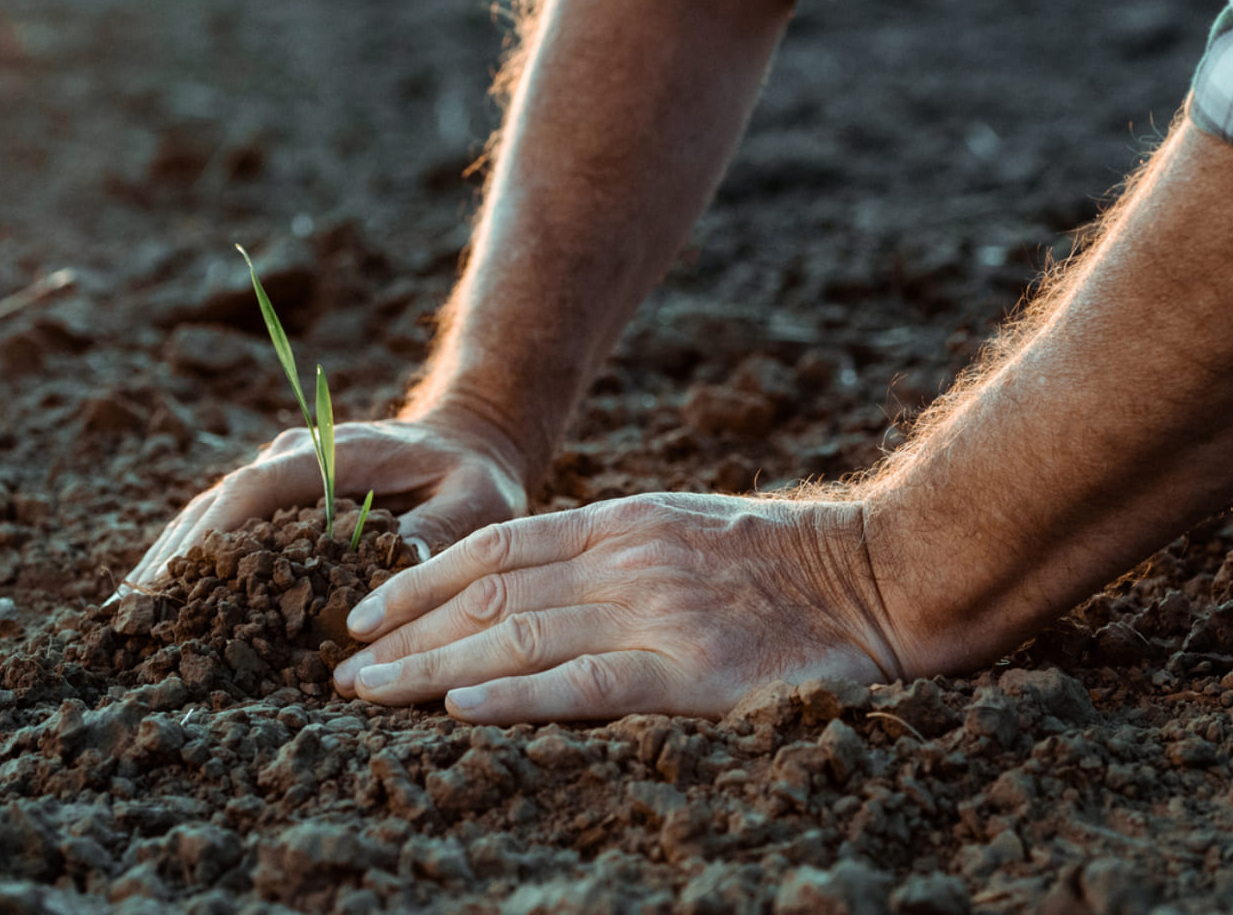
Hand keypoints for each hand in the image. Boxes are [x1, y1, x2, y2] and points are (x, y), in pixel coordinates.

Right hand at [122, 405, 530, 588]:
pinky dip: (190, 560)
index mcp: (332, 453)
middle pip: (216, 505)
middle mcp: (293, 457)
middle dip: (171, 557)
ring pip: (209, 514)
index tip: (174, 578)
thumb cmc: (475, 476)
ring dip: (169, 560)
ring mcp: (280, 473)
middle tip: (127, 614)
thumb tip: (391, 579)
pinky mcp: (277, 496)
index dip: (211, 534)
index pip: (255, 490)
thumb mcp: (476, 503)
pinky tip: (161, 601)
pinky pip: (224, 526)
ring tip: (124, 615)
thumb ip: (436, 535)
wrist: (470, 439)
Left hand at [330, 491, 913, 721]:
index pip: (495, 548)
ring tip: (370, 694)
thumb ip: (615, 552)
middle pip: (489, 595)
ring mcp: (658, 614)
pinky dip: (516, 696)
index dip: (420, 579)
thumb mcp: (688, 530)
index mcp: (623, 523)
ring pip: (518, 637)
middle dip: (407, 633)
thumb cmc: (790, 565)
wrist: (886, 575)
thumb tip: (533, 586)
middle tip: (345, 670)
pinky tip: (460, 710)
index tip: (367, 614)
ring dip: (432, 667)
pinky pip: (586, 684)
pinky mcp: (693, 673)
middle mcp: (627, 561)